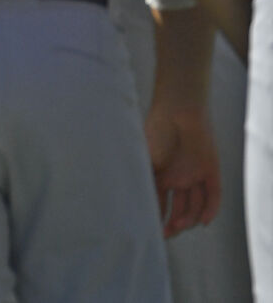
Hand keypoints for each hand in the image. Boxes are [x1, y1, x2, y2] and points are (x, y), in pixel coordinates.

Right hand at [146, 100, 219, 237]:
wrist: (177, 110)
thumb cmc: (155, 132)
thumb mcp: (144, 160)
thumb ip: (142, 181)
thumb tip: (131, 204)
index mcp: (160, 175)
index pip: (159, 202)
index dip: (155, 217)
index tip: (149, 230)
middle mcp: (178, 178)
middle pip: (180, 208)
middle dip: (173, 223)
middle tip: (165, 233)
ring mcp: (195, 175)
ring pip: (196, 204)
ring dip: (189, 218)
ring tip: (179, 225)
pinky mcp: (211, 171)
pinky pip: (213, 195)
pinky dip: (210, 209)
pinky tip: (203, 222)